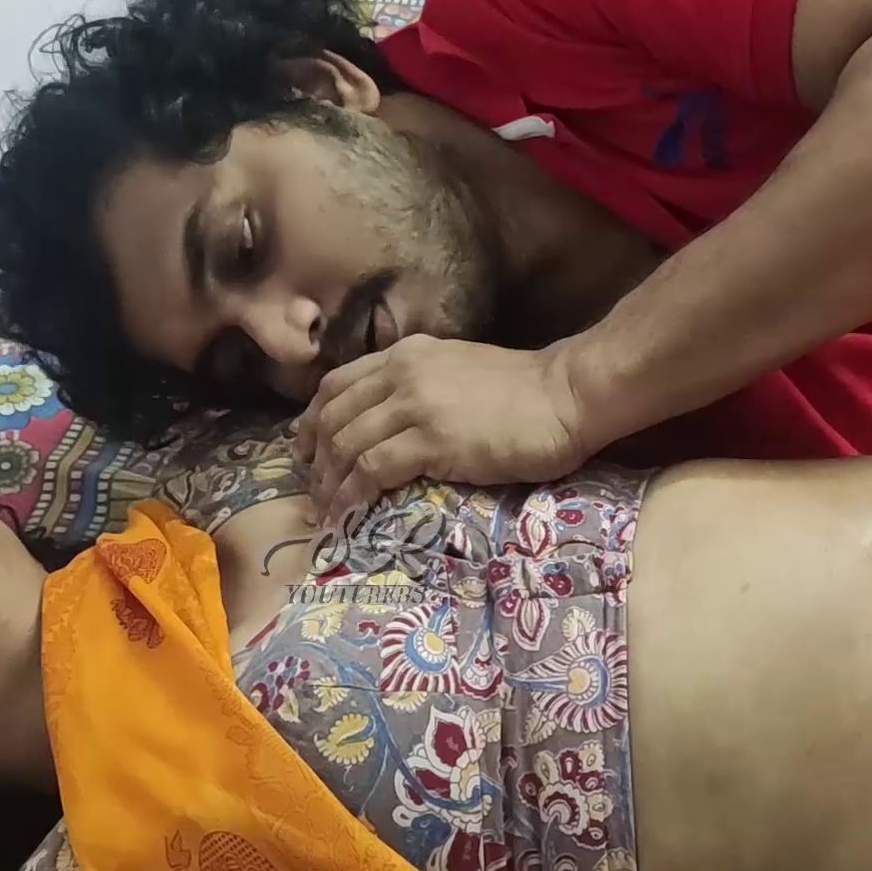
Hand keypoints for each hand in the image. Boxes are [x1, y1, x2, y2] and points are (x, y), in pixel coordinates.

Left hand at [292, 335, 593, 524]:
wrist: (565, 397)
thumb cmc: (525, 393)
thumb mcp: (459, 372)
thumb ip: (422, 387)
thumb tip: (397, 422)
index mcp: (406, 355)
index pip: (337, 384)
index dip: (312, 420)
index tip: (306, 450)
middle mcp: (401, 374)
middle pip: (332, 416)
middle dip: (314, 458)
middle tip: (314, 492)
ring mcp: (415, 406)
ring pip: (346, 444)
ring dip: (330, 483)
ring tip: (328, 512)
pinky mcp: (433, 441)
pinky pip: (372, 470)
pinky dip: (352, 495)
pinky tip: (348, 515)